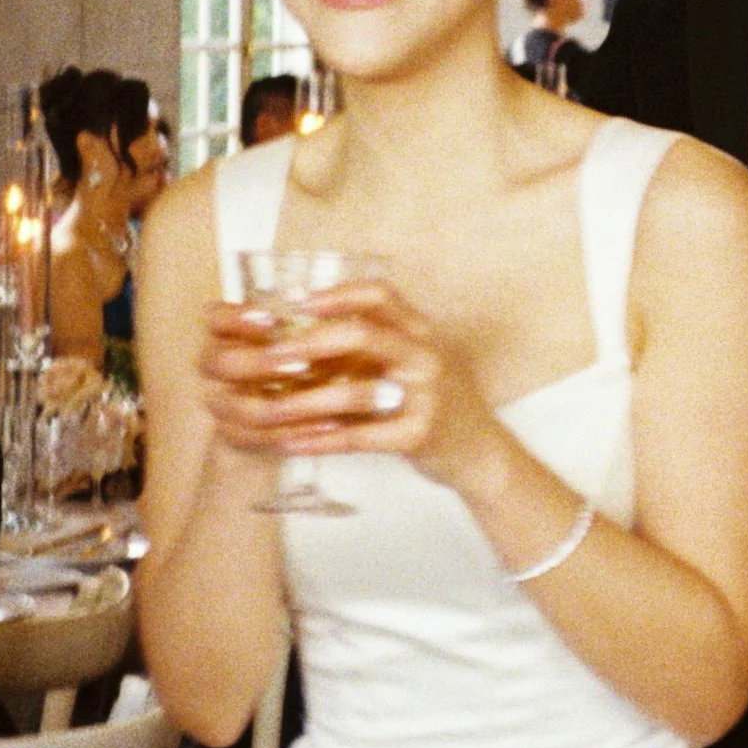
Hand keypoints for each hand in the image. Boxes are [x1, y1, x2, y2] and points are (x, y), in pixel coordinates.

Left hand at [198, 281, 496, 490]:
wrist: (480, 452)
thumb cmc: (437, 402)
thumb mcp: (414, 362)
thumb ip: (373, 348)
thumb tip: (302, 336)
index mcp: (421, 331)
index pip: (379, 295)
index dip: (336, 295)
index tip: (296, 303)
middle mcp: (425, 356)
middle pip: (363, 334)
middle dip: (309, 342)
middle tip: (270, 355)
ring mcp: (425, 396)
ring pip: (355, 393)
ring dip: (303, 402)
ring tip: (267, 410)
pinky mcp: (419, 435)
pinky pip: (359, 437)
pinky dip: (320, 440)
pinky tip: (290, 443)